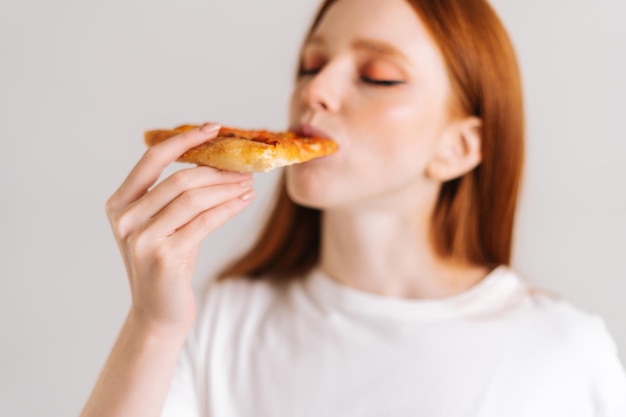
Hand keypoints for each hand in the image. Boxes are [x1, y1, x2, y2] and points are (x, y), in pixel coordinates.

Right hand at [105, 123, 253, 336]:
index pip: (152, 159)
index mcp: (119, 204)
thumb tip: (219, 162)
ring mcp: (141, 239)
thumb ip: (178, 196)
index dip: (184, 140)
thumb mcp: (166, 225)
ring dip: (227, 187)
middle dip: (217, 170)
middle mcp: (124, 220)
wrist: (159, 313)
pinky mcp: (163, 258)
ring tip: (249, 183)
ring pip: (193, 199)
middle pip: (179, 179)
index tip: (213, 128)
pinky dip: (229, 207)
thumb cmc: (167, 264)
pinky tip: (245, 200)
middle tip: (244, 167)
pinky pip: (204, 222)